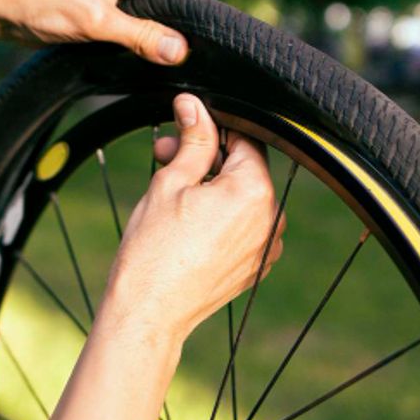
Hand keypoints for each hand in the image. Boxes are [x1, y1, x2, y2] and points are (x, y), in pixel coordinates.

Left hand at [0, 0, 208, 64]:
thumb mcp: (94, 22)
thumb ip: (142, 36)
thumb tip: (182, 51)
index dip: (194, 20)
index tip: (187, 52)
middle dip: (175, 28)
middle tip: (161, 59)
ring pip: (162, 10)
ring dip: (155, 34)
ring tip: (140, 54)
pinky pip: (143, 15)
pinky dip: (140, 34)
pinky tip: (130, 50)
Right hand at [101, 95, 283, 347]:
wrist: (148, 313)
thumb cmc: (153, 250)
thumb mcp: (170, 182)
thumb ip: (192, 140)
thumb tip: (194, 105)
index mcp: (254, 191)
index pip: (243, 138)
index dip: (210, 129)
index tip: (182, 130)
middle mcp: (271, 219)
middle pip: (242, 169)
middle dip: (205, 159)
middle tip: (163, 157)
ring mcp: (266, 247)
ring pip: (242, 199)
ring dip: (211, 188)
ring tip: (171, 193)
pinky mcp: (255, 267)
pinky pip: (243, 228)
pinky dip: (220, 218)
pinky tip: (186, 223)